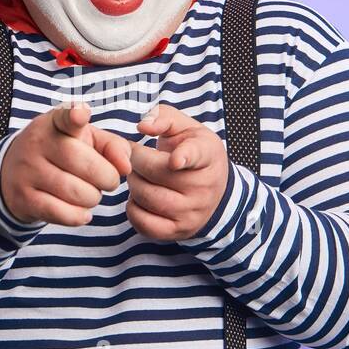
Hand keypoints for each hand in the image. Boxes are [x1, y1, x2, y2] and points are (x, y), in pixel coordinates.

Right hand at [0, 100, 131, 226]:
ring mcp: (28, 172)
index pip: (65, 117)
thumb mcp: (85, 140)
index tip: (81, 114)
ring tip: (89, 193)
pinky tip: (81, 210)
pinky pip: (64, 213)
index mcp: (54, 123)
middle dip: (108, 179)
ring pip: (78, 193)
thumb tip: (126, 166)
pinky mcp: (24, 199)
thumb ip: (112, 146)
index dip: (75, 116)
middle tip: (107, 180)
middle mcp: (38, 144)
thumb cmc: (61, 154)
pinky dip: (80, 216)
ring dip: (93, 198)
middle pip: (87, 166)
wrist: (13, 174)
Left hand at [126, 103, 229, 240]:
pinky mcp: (178, 231)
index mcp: (207, 154)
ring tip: (138, 176)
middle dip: (136, 160)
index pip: (196, 155)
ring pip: (146, 196)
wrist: (215, 192)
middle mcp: (203, 187)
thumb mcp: (186, 128)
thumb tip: (143, 126)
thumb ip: (163, 117)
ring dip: (133, 183)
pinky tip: (140, 198)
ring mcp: (192, 212)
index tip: (175, 160)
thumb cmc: (193, 152)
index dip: (184, 157)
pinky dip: (133, 209)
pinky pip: (143, 222)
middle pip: (156, 172)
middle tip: (135, 157)